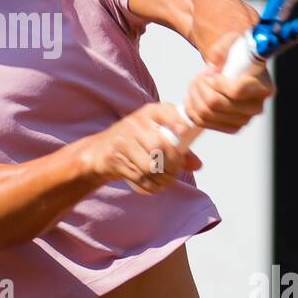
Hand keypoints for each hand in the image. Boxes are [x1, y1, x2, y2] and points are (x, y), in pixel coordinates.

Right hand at [83, 103, 202, 194]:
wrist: (100, 151)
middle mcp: (135, 124)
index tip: (184, 132)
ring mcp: (123, 140)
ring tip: (168, 180)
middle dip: (173, 163)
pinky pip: (139, 177)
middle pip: (158, 145)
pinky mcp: (115, 158)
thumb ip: (178, 148)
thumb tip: (197, 165)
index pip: (164, 111)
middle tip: (176, 170)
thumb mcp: (154, 136)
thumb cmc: (135, 142)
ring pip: (149, 165)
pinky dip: (152, 186)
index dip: (176, 121)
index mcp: (148, 113)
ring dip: (163, 178)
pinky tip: (157, 185)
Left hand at [184, 32, 275, 133]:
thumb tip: (213, 68)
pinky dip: (192, 109)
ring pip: (206, 113)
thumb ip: (222, 50)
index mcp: (264, 86)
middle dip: (200, 87)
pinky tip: (192, 96)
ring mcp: (244, 119)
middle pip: (217, 104)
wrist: (237, 66)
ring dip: (194, 96)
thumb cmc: (237, 52)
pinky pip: (203, 122)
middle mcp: (257, 106)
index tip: (211, 71)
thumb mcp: (231, 41)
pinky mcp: (231, 127)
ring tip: (195, 83)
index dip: (217, 82)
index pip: (236, 90)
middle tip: (199, 75)